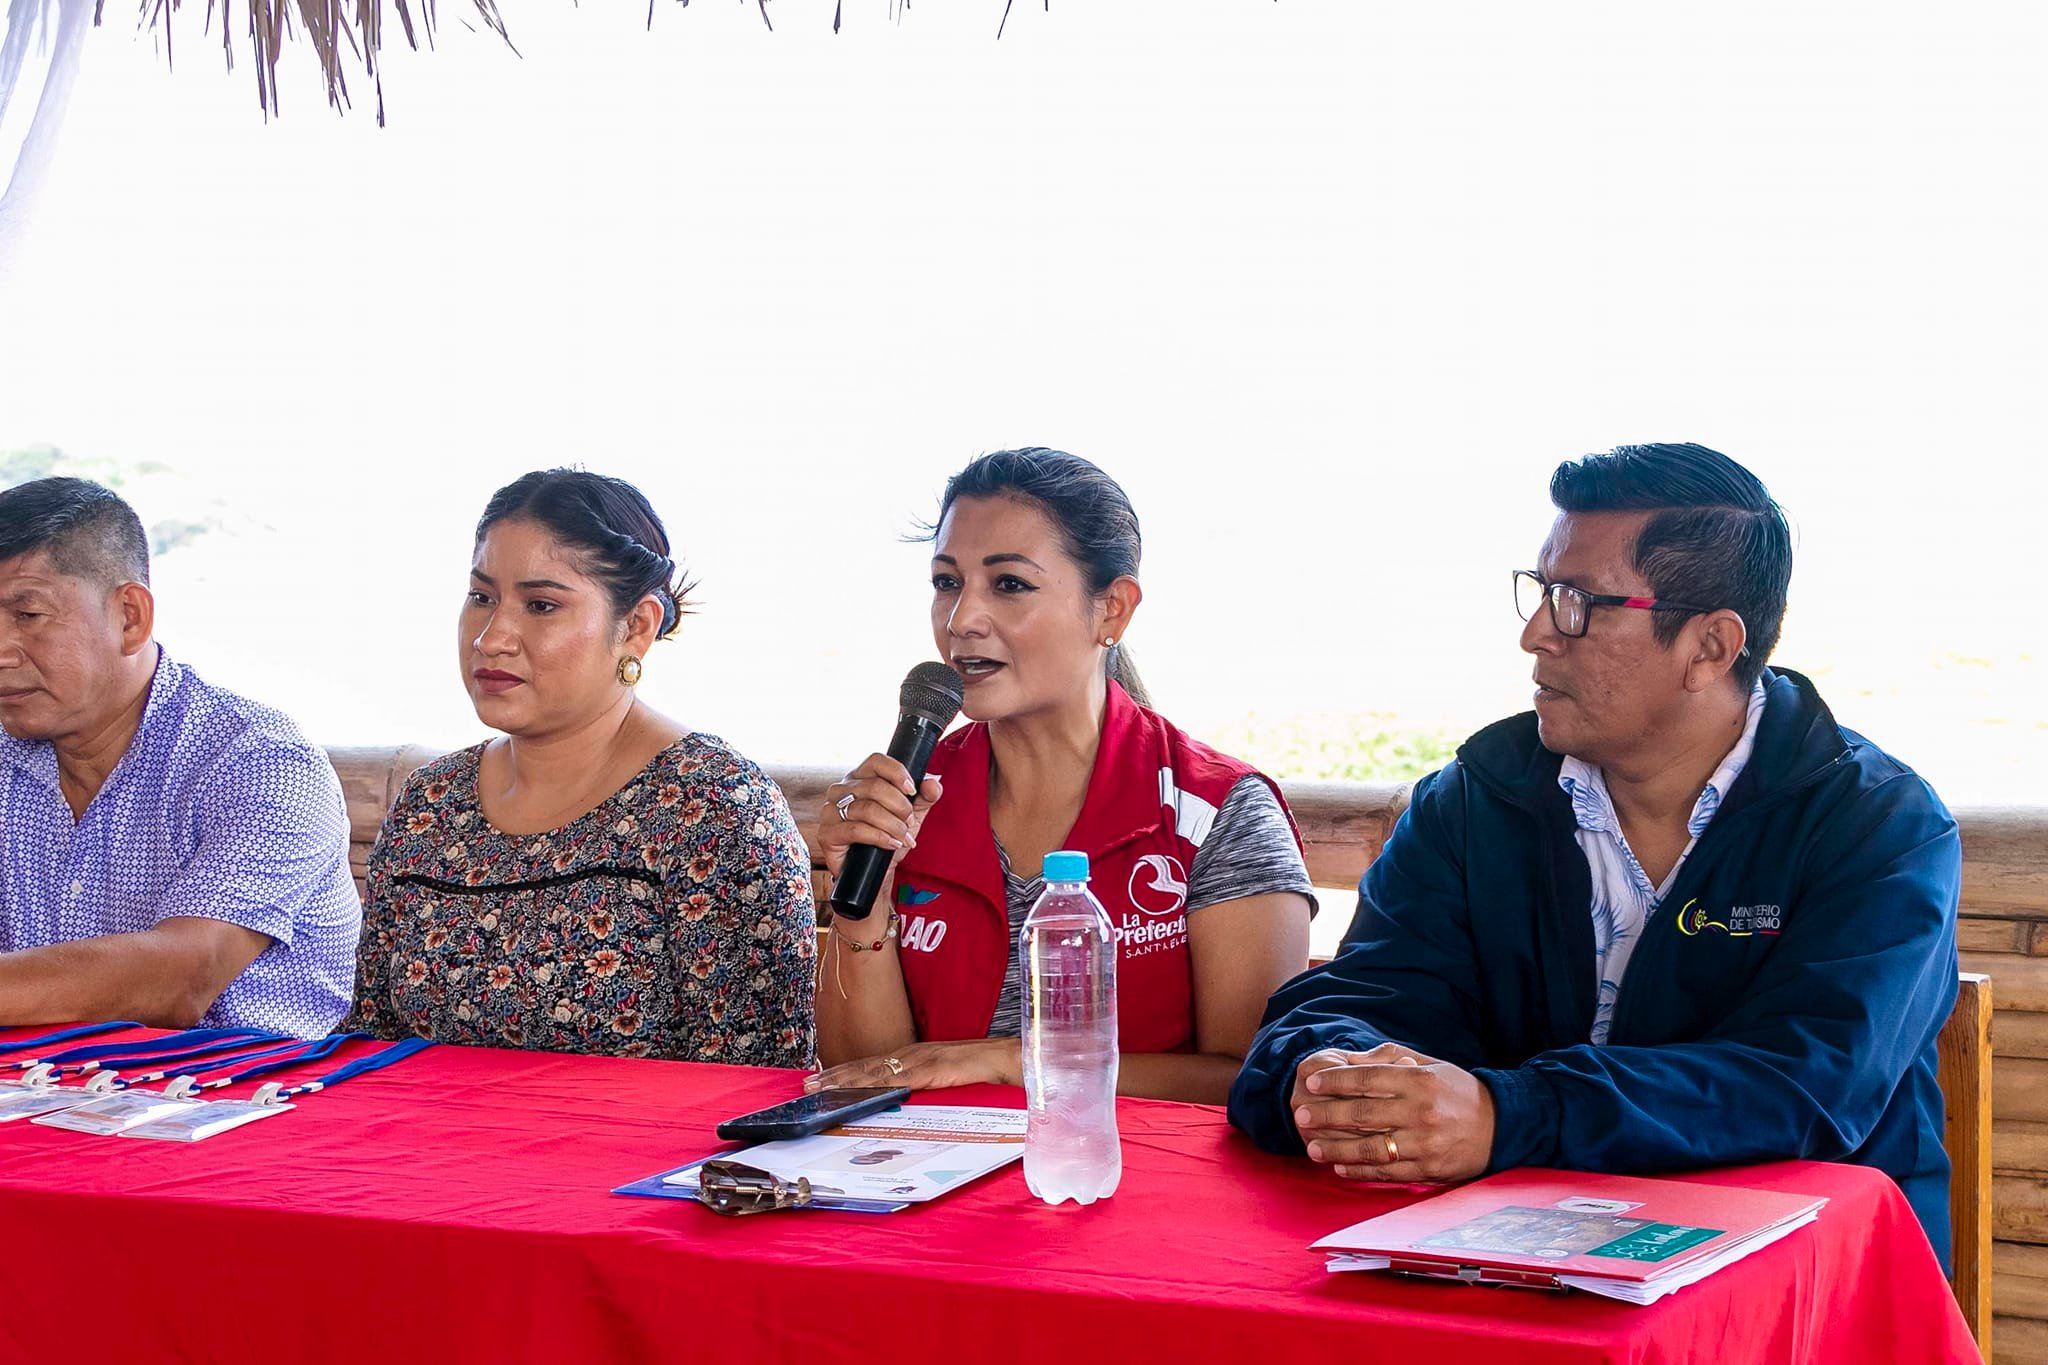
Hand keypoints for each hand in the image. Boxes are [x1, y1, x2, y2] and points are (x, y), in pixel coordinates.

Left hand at [804, 1038, 1020, 1092]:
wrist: (1010, 1059)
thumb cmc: (984, 1071)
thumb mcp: (948, 1080)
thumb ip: (927, 1086)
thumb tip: (908, 1101)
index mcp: (916, 1057)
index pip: (874, 1065)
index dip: (846, 1072)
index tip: (821, 1080)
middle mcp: (914, 1055)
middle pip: (866, 1066)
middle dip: (835, 1076)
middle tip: (807, 1086)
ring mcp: (922, 1061)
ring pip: (875, 1071)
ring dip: (845, 1080)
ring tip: (820, 1088)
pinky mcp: (932, 1070)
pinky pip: (897, 1080)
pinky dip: (875, 1086)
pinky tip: (858, 1091)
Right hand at [816, 753, 942, 880]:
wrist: (876, 871)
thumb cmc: (889, 837)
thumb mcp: (912, 815)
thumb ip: (924, 797)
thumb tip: (934, 784)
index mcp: (860, 778)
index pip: (876, 761)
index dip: (897, 773)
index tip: (912, 790)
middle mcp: (841, 790)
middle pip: (875, 787)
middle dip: (900, 807)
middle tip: (909, 823)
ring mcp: (830, 811)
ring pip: (868, 809)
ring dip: (893, 825)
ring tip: (903, 837)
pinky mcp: (827, 833)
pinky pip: (856, 830)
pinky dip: (880, 837)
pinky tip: (891, 844)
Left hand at [1292, 1045, 1494, 1183]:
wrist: (1500, 1126)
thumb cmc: (1456, 1091)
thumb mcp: (1429, 1065)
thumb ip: (1388, 1061)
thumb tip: (1346, 1060)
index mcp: (1420, 1080)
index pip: (1368, 1079)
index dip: (1336, 1081)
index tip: (1312, 1083)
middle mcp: (1421, 1112)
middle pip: (1363, 1114)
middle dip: (1326, 1115)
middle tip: (1301, 1116)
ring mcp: (1425, 1144)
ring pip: (1370, 1148)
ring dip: (1336, 1148)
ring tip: (1312, 1147)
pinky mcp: (1429, 1170)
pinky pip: (1386, 1173)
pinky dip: (1359, 1171)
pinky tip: (1339, 1166)